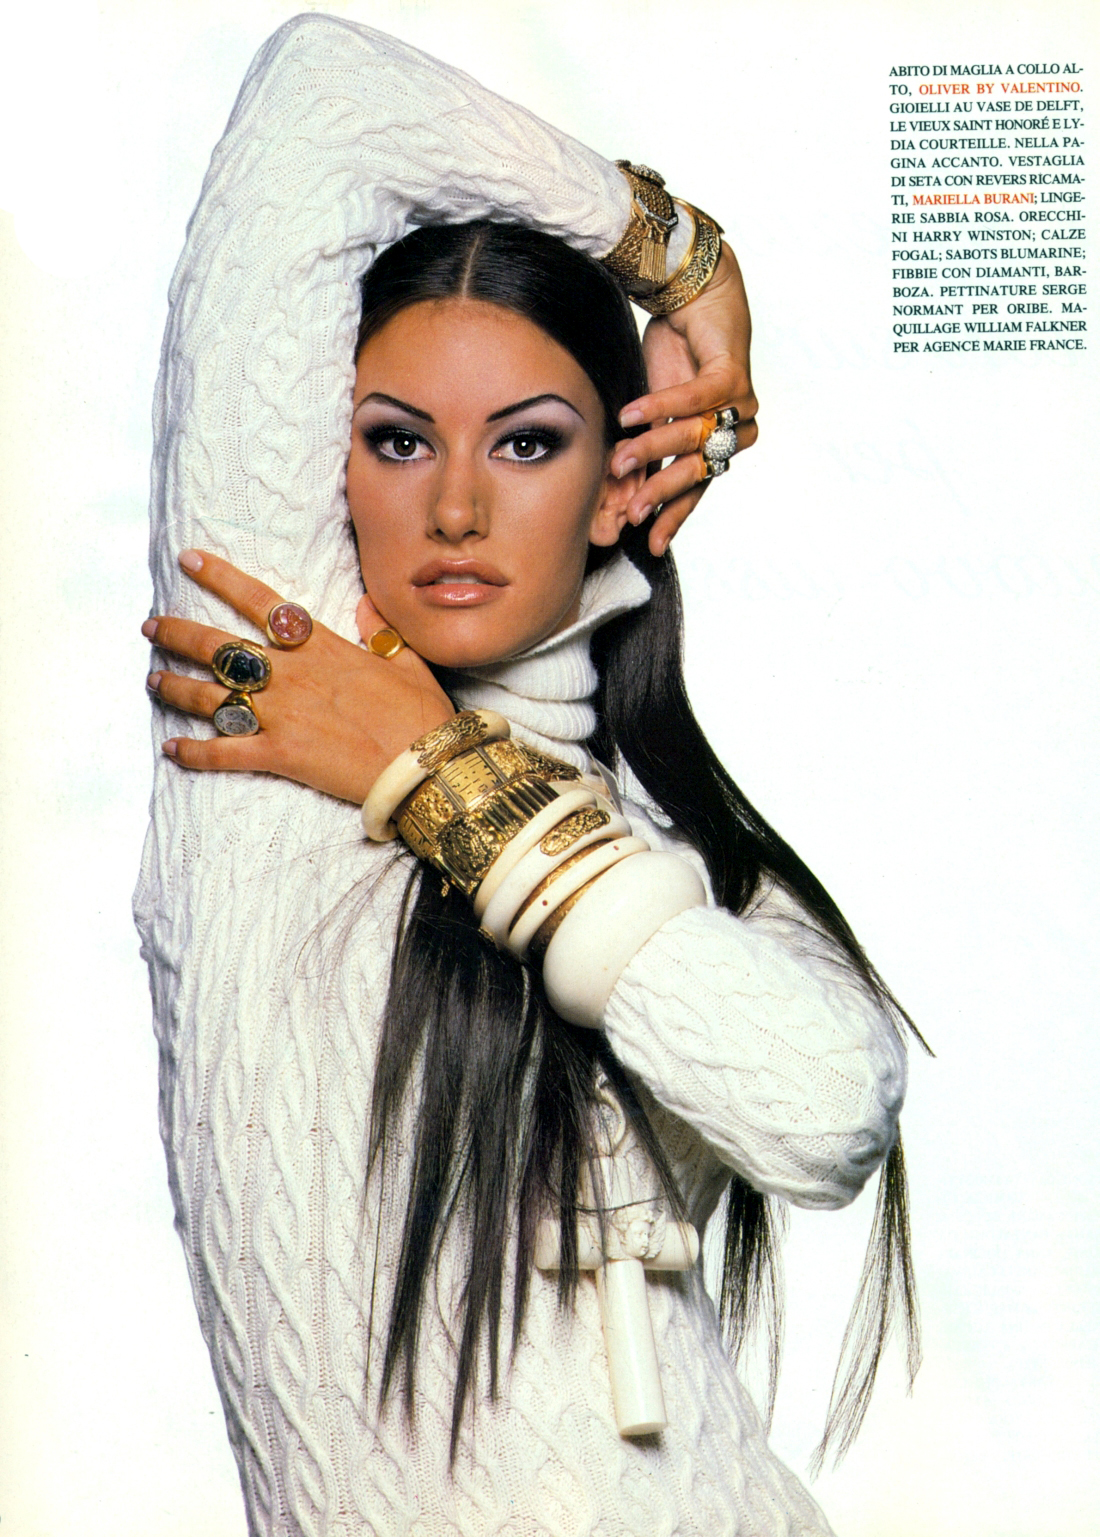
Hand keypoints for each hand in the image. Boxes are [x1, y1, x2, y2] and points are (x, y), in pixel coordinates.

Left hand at [143, 551, 454, 802]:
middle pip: (218, 647)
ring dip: (175, 687)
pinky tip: (171, 749)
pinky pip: (224, 752)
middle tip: (151, 626)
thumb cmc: (421, 714)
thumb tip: (366, 603)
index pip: (259, 602)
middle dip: (178, 633)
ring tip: (153, 680)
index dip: (220, 578)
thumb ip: (380, 630)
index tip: (189, 560)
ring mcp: (281, 715)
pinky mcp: (279, 755)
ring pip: (211, 696)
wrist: (425, 765)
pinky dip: (194, 752)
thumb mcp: (407, 662)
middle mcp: (291, 676)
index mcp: (320, 647)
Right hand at [609, 242, 757, 555]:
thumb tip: (616, 489)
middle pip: (696, 470)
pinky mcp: (733, 376)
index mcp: (720, 443)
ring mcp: (739, 404)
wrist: (695, 298)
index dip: (674, 516)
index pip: (698, 490)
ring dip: (650, 448)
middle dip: (660, 490)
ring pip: (690, 436)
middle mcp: (736, 429)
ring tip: (617, 457)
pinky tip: (629, 414)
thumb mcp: (653, 413)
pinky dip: (659, 408)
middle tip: (632, 511)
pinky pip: (693, 400)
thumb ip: (645, 448)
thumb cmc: (675, 356)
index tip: (652, 544)